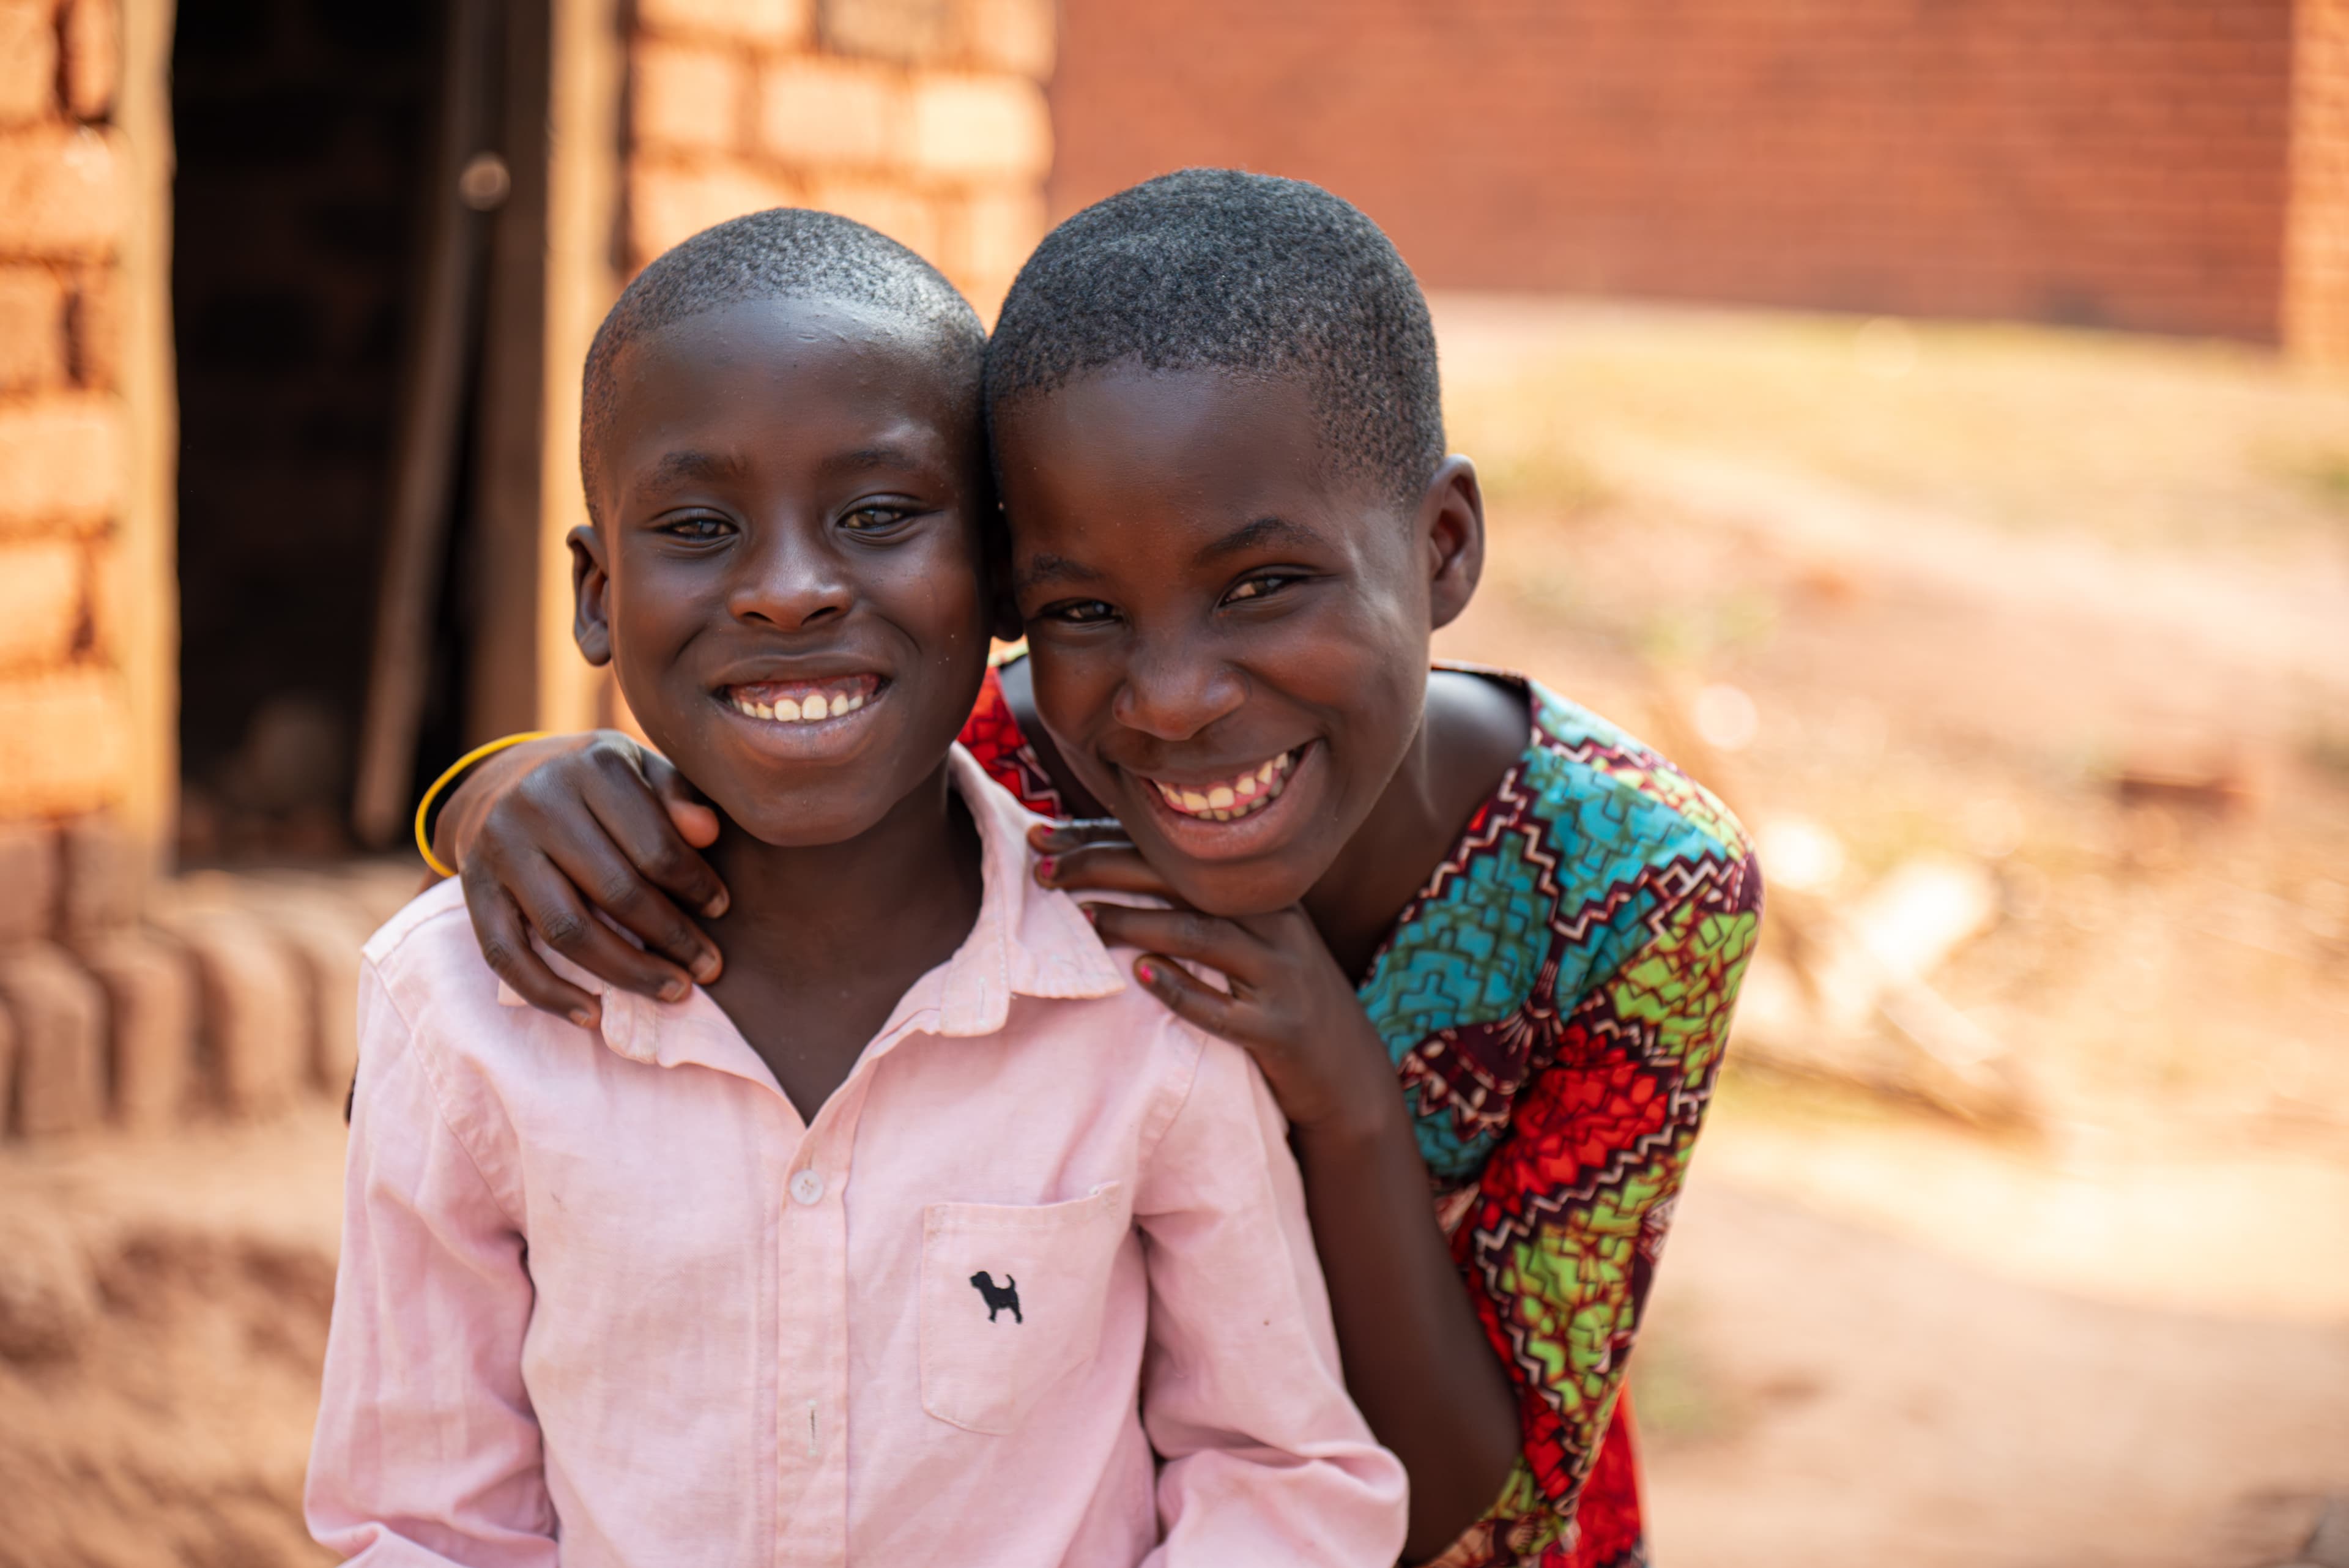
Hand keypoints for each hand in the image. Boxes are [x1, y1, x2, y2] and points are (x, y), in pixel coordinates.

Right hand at [442, 731, 731, 1028]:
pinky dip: (548, 994)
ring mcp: (500, 849)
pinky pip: (505, 955)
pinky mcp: (473, 890)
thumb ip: (677, 795)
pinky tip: (591, 1015)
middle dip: (672, 938)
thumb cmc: (594, 782)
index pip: (654, 845)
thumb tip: (709, 833)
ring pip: (567, 930)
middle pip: (616, 891)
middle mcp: (537, 805)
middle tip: (709, 967)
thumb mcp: (640, 768)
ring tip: (672, 990)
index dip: (695, 885)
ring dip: (626, 973)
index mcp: (591, 768)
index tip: (721, 909)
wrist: (500, 780)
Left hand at [1030, 821, 1396, 1138]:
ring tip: (1081, 916)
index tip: (1041, 836)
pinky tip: (1142, 976)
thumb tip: (1105, 871)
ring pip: (1202, 934)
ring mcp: (1280, 974)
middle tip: (1041, 871)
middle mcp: (1273, 921)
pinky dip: (1181, 989)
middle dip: (1103, 866)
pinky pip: (1223, 1008)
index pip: (1171, 849)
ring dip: (1136, 922)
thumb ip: (1194, 905)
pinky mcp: (1279, 1028)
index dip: (1103, 838)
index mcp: (1258, 890)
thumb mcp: (1249, 940)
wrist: (1347, 1071)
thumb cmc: (1279, 997)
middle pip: (1180, 878)